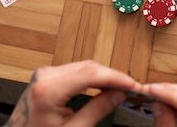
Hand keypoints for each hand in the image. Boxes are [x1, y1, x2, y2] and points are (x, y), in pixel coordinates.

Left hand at [6, 61, 136, 126]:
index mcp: (49, 90)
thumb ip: (97, 110)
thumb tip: (118, 94)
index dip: (115, 77)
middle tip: (130, 87)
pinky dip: (91, 77)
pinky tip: (103, 85)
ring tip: (120, 87)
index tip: (131, 84)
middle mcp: (45, 76)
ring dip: (103, 76)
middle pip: (88, 67)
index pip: (91, 74)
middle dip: (111, 76)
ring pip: (83, 67)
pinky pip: (75, 71)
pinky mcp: (47, 77)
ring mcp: (45, 75)